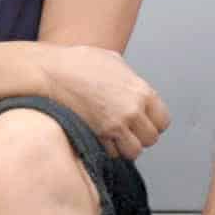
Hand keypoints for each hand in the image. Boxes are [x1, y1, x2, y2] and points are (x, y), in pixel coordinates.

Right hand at [35, 44, 169, 160]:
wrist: (51, 73)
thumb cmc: (78, 63)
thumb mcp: (113, 61)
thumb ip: (130, 79)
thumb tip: (133, 88)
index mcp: (141, 91)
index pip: (163, 120)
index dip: (153, 123)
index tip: (144, 122)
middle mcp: (132, 110)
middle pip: (150, 139)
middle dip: (139, 136)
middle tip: (127, 130)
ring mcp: (115, 125)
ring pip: (133, 151)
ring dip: (125, 147)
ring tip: (114, 137)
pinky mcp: (97, 136)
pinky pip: (111, 153)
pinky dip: (107, 149)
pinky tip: (99, 137)